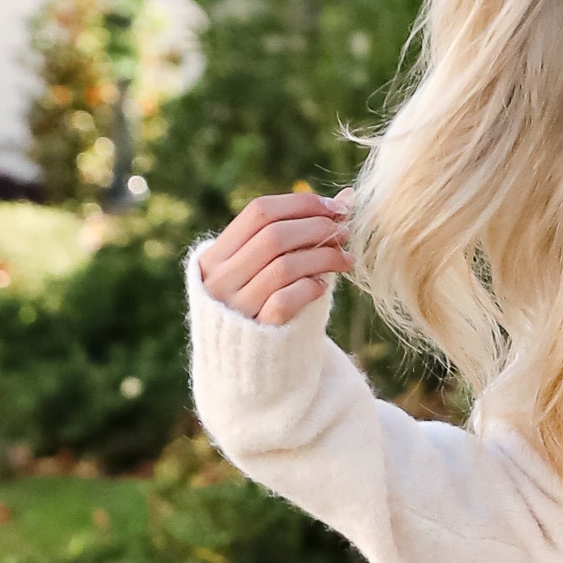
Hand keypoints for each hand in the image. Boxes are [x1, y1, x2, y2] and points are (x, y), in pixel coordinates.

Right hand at [204, 187, 352, 330]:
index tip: (334, 208)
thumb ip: (299, 233)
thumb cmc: (263, 305)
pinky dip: (309, 287)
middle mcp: (219, 279)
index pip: (259, 211)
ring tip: (346, 258)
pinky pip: (286, 300)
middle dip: (317, 228)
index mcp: (214, 255)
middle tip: (345, 231)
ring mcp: (235, 307)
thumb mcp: (269, 268)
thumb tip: (348, 196)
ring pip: (284, 266)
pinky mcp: (256, 331)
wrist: (248, 366)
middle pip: (273, 235)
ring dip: (323, 257)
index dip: (300, 204)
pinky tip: (323, 285)